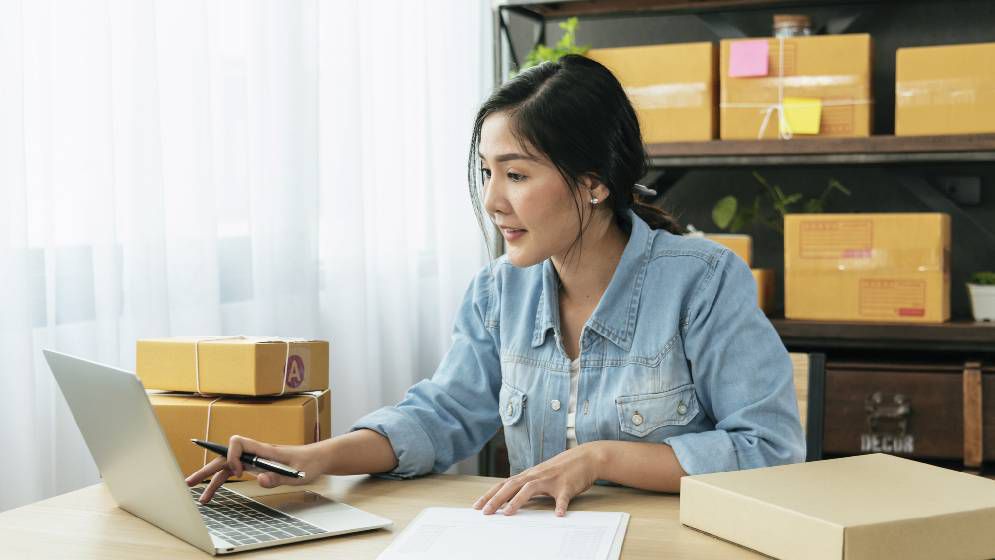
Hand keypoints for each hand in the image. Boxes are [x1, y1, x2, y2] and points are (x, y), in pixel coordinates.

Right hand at [184, 435, 319, 503]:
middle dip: (207, 469)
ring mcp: (254, 459)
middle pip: (225, 456)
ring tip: (201, 497)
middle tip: (190, 482)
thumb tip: (259, 480)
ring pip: (227, 466)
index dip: (233, 456)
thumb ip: (277, 478)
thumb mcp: (297, 474)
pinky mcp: (255, 466)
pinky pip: (234, 472)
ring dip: (212, 480)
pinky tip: (214, 491)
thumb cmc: (308, 463)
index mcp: (264, 450)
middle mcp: (255, 452)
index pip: (238, 442)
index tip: (240, 472)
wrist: (316, 459)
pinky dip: (222, 481)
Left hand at [472, 442, 604, 516]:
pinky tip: (558, 515)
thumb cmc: (562, 470)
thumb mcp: (541, 477)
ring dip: (518, 500)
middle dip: (496, 499)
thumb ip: (527, 487)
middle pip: (512, 485)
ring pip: (530, 488)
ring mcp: (551, 480)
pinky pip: (563, 497)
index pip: (504, 485)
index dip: (490, 495)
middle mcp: (536, 475)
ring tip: (508, 513)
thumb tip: (511, 501)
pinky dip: (560, 506)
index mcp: (529, 475)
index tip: (477, 506)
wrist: (586, 457)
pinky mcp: (567, 485)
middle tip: (485, 512)